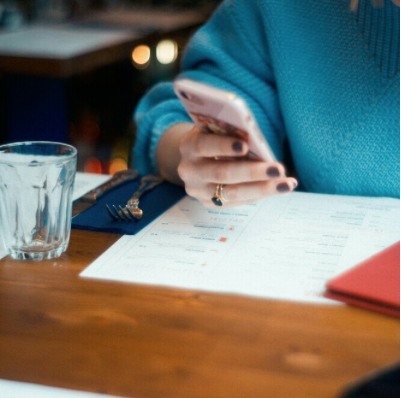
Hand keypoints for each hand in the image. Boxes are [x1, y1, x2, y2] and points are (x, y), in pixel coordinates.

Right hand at [178, 126, 297, 207]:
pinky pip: (236, 202)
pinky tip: (278, 188)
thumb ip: (229, 131)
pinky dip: (258, 195)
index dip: (223, 146)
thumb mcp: (215, 129)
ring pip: (231, 193)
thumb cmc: (213, 137)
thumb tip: (256, 139)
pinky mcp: (208, 203)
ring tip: (286, 184)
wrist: (195, 159)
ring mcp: (198, 190)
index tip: (245, 146)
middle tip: (278, 169)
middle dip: (251, 172)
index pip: (204, 145)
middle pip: (221, 173)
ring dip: (261, 189)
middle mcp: (190, 170)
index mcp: (189, 146)